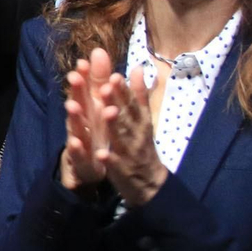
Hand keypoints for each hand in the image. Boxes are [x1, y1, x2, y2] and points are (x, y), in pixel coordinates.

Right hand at [60, 49, 113, 189]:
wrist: (86, 170)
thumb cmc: (94, 134)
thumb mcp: (98, 108)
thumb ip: (99, 82)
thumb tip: (100, 51)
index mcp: (92, 110)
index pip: (88, 91)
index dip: (86, 77)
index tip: (84, 61)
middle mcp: (83, 123)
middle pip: (80, 105)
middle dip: (77, 91)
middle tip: (74, 75)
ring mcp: (80, 141)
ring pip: (76, 128)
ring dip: (73, 117)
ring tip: (71, 105)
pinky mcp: (80, 161)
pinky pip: (78, 155)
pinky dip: (76, 150)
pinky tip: (75, 143)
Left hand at [96, 66, 167, 205]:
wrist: (151, 183)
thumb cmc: (142, 144)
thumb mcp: (143, 119)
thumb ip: (138, 94)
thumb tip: (138, 67)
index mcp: (139, 120)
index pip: (132, 101)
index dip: (124, 89)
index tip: (115, 74)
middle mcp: (136, 133)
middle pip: (126, 115)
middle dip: (117, 101)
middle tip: (107, 86)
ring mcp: (129, 151)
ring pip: (121, 136)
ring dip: (114, 125)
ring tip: (107, 112)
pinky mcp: (122, 169)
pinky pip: (115, 163)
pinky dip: (109, 158)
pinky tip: (100, 154)